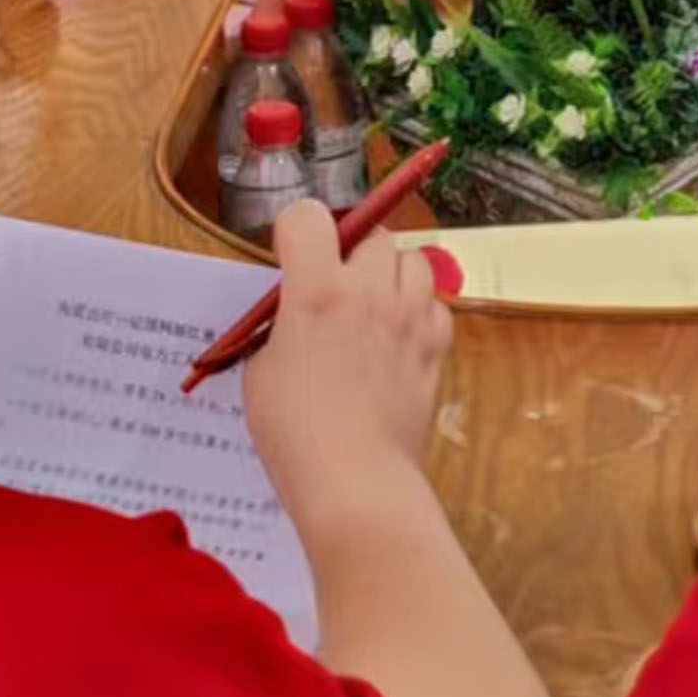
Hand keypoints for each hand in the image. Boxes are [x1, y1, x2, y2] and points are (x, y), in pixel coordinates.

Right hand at [240, 195, 458, 536]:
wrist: (356, 480)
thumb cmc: (295, 434)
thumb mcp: (261, 371)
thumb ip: (283, 327)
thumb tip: (297, 315)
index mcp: (316, 291)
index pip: (309, 216)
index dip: (296, 231)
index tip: (292, 255)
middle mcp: (368, 293)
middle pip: (371, 234)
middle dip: (351, 252)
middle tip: (334, 286)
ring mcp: (409, 318)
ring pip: (413, 260)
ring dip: (392, 274)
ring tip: (373, 306)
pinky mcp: (436, 347)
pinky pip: (436, 306)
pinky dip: (420, 313)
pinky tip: (399, 340)